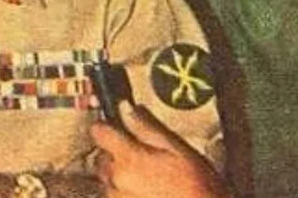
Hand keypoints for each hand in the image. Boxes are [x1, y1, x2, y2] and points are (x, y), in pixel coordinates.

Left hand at [91, 102, 228, 197]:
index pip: (99, 132)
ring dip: (122, 175)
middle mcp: (117, 180)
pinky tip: (148, 193)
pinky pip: (117, 196)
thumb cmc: (198, 187)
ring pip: (109, 178)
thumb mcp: (177, 148)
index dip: (107, 126)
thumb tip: (128, 108)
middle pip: (103, 156)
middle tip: (143, 157)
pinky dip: (127, 193)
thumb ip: (147, 126)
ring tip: (150, 179)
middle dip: (117, 154)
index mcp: (128, 158)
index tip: (114, 127)